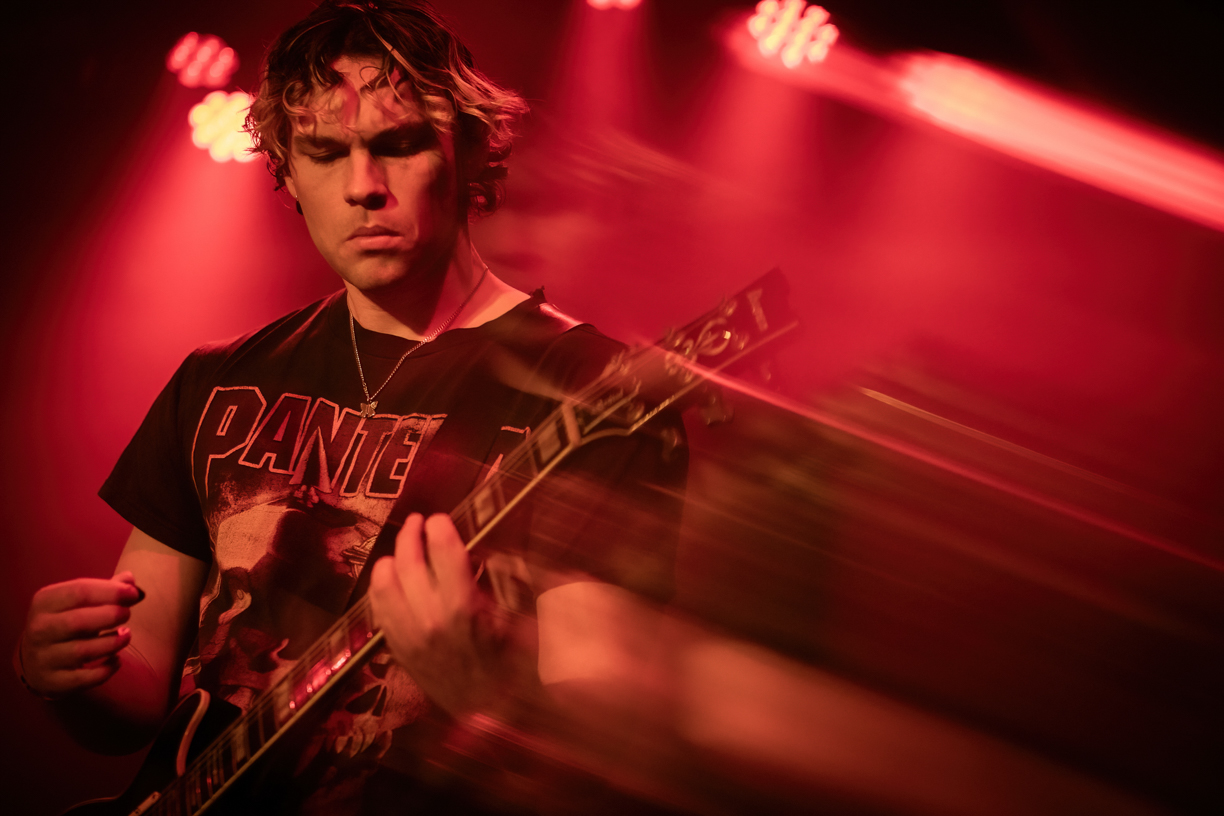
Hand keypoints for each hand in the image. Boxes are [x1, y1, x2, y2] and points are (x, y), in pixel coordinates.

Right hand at [17, 571, 143, 698]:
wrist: (35, 659)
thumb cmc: (67, 622)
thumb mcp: (78, 601)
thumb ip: (106, 589)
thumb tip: (130, 580)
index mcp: (45, 602)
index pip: (79, 591)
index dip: (111, 591)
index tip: (134, 594)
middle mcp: (40, 629)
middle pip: (79, 621)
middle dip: (111, 616)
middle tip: (127, 614)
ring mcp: (44, 657)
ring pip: (82, 651)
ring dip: (112, 643)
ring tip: (126, 635)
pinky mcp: (53, 681)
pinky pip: (85, 678)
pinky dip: (106, 669)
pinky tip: (116, 661)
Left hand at [368, 513, 502, 715]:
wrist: (490, 711)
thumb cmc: (512, 663)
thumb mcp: (518, 616)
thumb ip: (506, 579)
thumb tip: (488, 552)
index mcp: (463, 606)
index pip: (443, 550)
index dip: (440, 527)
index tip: (441, 519)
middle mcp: (429, 617)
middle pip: (408, 559)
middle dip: (412, 534)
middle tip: (419, 523)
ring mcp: (408, 634)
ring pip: (383, 581)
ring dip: (392, 558)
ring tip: (403, 550)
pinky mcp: (397, 648)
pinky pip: (377, 608)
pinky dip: (382, 587)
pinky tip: (392, 579)